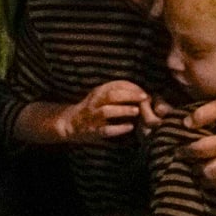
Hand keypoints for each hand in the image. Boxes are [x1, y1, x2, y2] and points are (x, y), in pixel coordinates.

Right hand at [41, 80, 169, 143]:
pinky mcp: (93, 131)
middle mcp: (94, 103)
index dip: (132, 87)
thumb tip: (141, 93)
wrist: (70, 123)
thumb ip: (117, 92)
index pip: (116, 85)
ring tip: (137, 111)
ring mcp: (93, 117)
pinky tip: (130, 127)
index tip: (144, 92)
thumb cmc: (92, 109)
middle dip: (130, 96)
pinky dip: (119, 128)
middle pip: (112, 95)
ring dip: (123, 110)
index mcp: (98, 92)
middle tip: (144, 98)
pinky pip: (106, 130)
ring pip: (107, 111)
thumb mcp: (101, 96)